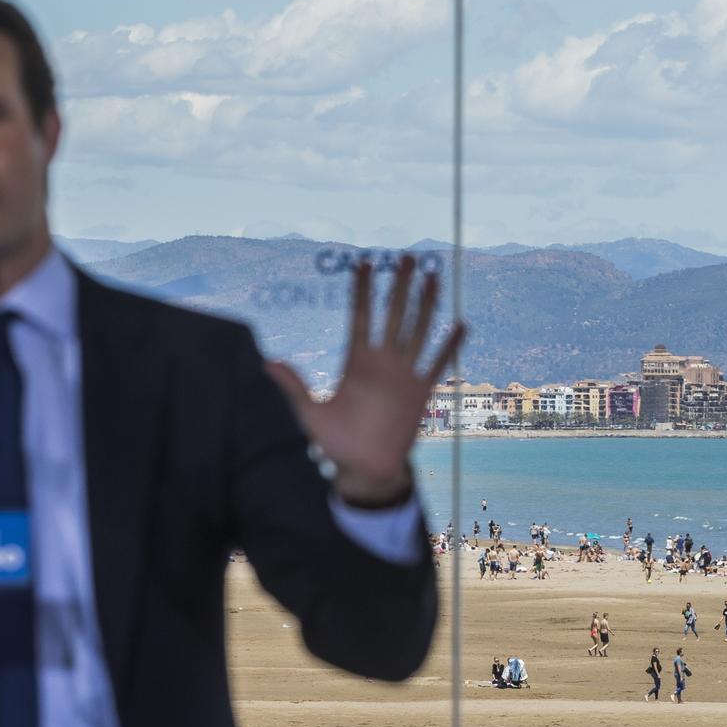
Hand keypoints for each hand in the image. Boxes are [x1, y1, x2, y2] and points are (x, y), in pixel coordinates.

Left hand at [265, 254, 464, 507]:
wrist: (366, 470)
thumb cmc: (336, 444)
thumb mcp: (310, 414)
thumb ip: (293, 387)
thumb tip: (266, 363)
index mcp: (356, 362)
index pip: (360, 316)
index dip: (362, 289)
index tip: (364, 263)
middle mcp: (381, 362)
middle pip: (393, 314)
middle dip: (400, 285)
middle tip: (408, 257)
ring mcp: (403, 374)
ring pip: (418, 331)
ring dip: (426, 305)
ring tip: (434, 278)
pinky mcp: (421, 392)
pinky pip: (437, 364)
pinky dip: (449, 346)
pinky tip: (460, 324)